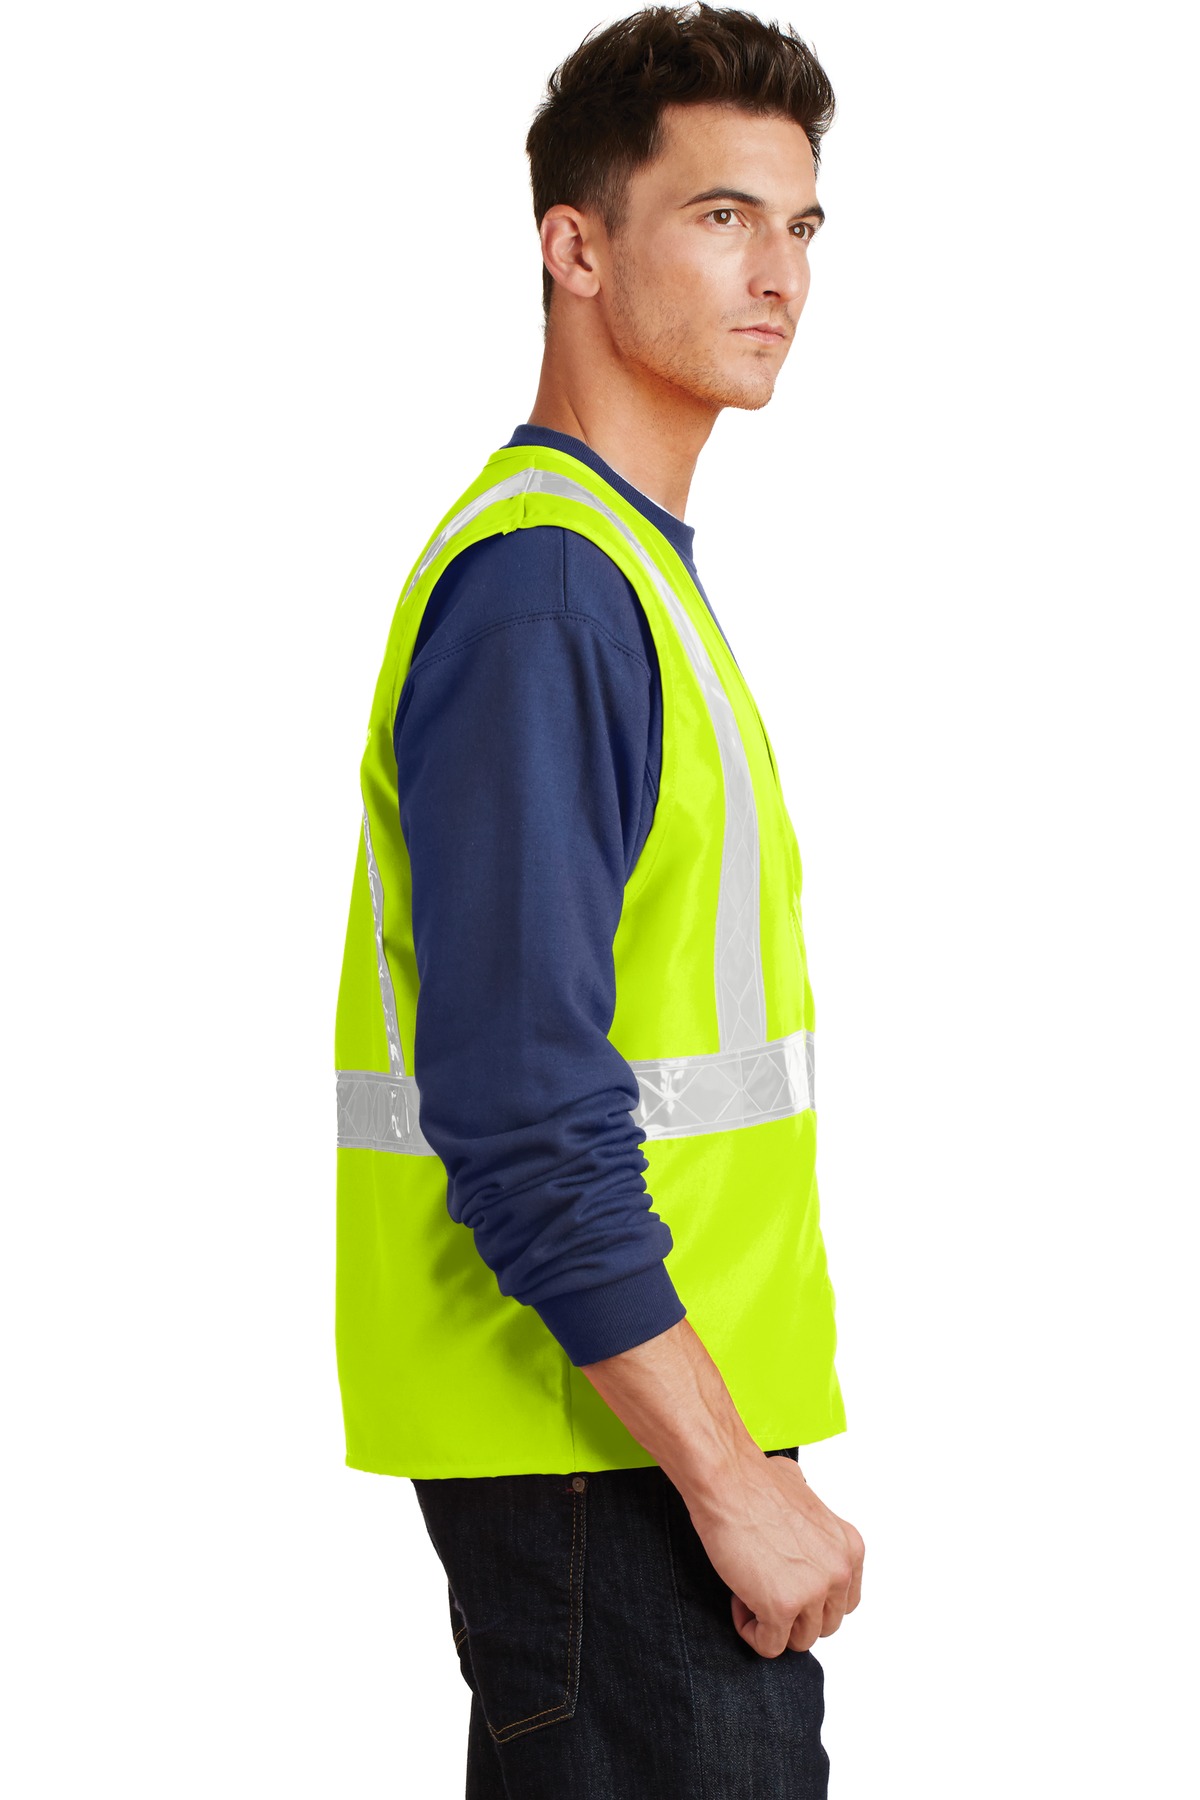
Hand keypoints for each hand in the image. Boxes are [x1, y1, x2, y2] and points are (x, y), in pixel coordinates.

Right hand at [685, 1453, 864, 1658]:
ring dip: (773, 1623)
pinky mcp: (781, 1607)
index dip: (812, 1598)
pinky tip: (738, 1598)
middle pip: (824, 1625)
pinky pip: (770, 1646)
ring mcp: (813, 1592)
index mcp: (849, 1548)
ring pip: (800, 1641)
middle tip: (764, 1585)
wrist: (727, 1480)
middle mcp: (839, 1572)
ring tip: (749, 1589)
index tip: (785, 1581)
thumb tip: (802, 1524)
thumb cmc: (755, 1481)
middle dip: (794, 1613)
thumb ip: (814, 1522)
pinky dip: (751, 1631)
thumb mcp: (805, 1495)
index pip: (844, 1601)